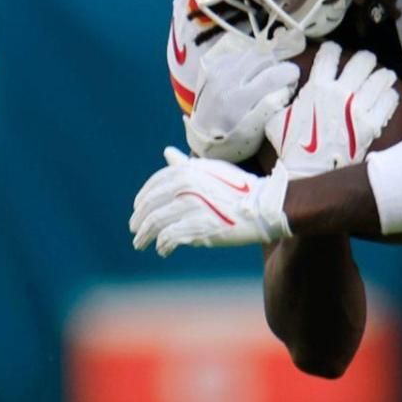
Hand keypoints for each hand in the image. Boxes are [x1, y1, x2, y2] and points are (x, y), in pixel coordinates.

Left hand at [130, 147, 291, 256]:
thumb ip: (186, 164)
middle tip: (135, 232)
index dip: (142, 200)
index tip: (138, 211)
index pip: (153, 186)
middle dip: (139, 221)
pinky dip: (164, 245)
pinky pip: (171, 238)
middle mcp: (186, 187)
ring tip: (142, 243)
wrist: (265, 206)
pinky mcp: (200, 227)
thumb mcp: (211, 170)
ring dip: (145, 236)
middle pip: (150, 206)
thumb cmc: (239, 188)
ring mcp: (192, 207)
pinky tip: (163, 250)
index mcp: (187, 171)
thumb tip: (167, 152)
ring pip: (156, 223)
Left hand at [184, 30, 301, 162]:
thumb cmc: (233, 140)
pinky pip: (238, 55)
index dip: (289, 72)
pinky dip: (247, 62)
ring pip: (250, 53)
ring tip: (264, 76)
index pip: (272, 76)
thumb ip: (271, 107)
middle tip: (280, 78)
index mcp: (238, 100)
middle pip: (262, 58)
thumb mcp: (256, 131)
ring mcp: (216, 71)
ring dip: (262, 62)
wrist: (201, 137)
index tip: (295, 75)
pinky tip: (247, 75)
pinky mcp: (211, 66)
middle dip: (276, 66)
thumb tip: (287, 86)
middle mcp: (226, 81)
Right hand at [266, 42, 398, 178]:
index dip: (334, 50)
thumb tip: (284, 90)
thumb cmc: (292, 147)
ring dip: (382, 75)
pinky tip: (388, 96)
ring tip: (383, 76)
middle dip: (365, 60)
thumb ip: (282, 100)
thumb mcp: (277, 118)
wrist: (308, 171)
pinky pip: (388, 101)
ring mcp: (357, 108)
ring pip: (379, 78)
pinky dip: (390, 96)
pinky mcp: (371, 124)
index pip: (329, 55)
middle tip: (366, 63)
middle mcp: (339, 93)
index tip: (336, 51)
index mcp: (316, 87)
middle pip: (362, 62)